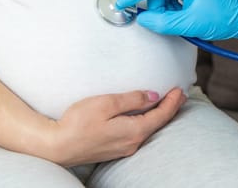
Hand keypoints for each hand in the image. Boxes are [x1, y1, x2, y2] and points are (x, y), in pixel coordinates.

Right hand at [45, 88, 185, 165]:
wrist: (57, 146)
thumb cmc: (78, 122)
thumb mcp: (106, 103)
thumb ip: (132, 99)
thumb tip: (153, 96)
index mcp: (133, 131)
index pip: (161, 115)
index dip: (172, 102)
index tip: (180, 89)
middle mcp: (132, 142)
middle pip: (158, 124)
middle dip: (170, 108)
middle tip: (180, 95)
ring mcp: (124, 148)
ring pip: (148, 130)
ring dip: (159, 116)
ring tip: (167, 103)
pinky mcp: (115, 149)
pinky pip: (138, 133)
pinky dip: (147, 122)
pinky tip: (146, 116)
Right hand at [117, 0, 237, 42]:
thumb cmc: (222, 18)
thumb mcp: (190, 24)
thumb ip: (163, 22)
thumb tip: (143, 20)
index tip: (121, 3)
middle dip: (156, 7)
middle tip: (165, 22)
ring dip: (164, 10)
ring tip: (178, 21)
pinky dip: (170, 9)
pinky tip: (180, 18)